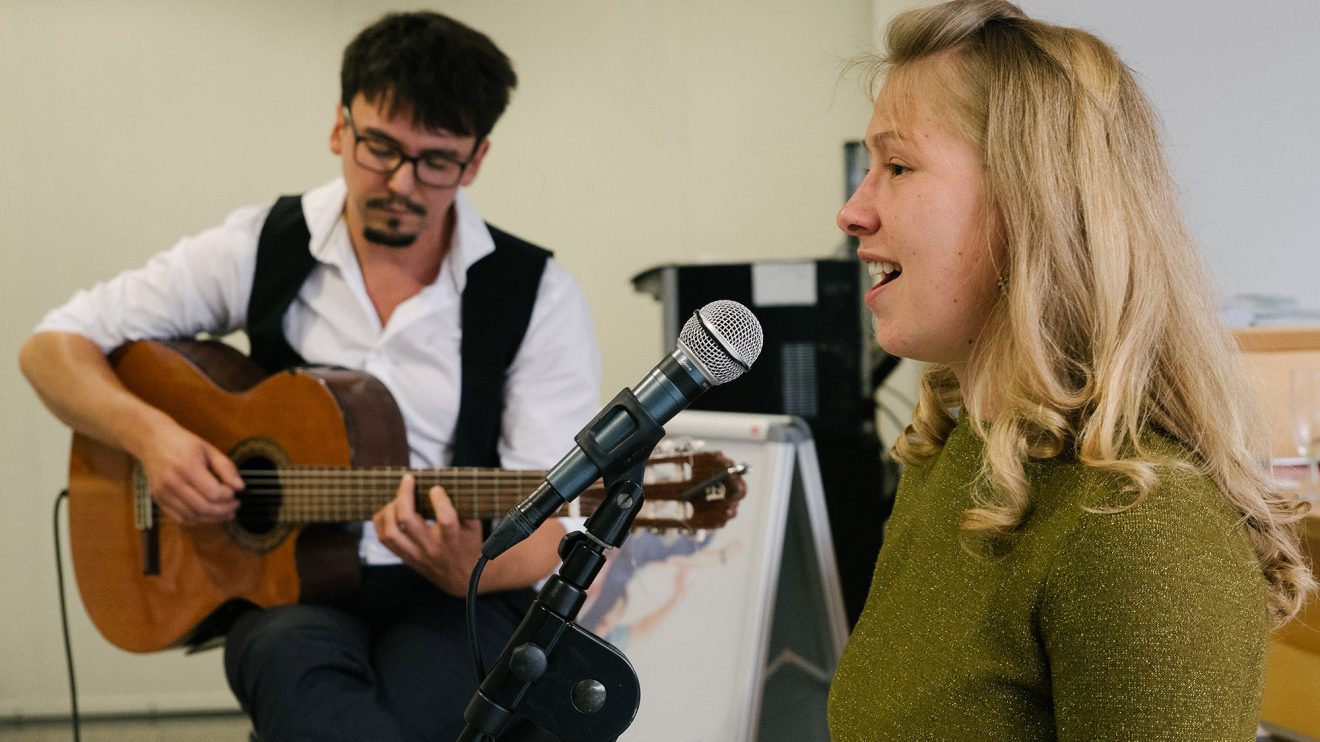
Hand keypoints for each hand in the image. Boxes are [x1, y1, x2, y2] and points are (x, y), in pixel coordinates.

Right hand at [137, 422, 242, 524]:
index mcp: (187, 467)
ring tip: (226, 513)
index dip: (228, 496)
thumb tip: (240, 487)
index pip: (213, 493)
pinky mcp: (158, 500)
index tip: (235, 492)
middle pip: (203, 508)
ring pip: (191, 516)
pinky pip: (179, 518)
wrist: (152, 441)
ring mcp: (163, 493)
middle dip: (224, 510)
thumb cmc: (183, 443)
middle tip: (235, 506)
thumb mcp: (208, 449)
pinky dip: (196, 520)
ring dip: (212, 519)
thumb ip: (226, 467)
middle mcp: (173, 483)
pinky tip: (208, 515)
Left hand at [373, 474, 483, 595]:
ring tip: (397, 498)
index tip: (436, 488)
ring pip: (391, 532)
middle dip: (404, 495)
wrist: (462, 578)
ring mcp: (415, 554)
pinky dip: (382, 521)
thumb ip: (464, 505)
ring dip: (389, 509)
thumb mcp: (474, 526)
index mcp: (452, 539)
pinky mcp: (406, 557)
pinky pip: (384, 539)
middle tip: (408, 480)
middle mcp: (431, 547)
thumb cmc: (468, 545)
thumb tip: (447, 481)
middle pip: (407, 521)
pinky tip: (389, 511)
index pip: (446, 519)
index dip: (439, 499)